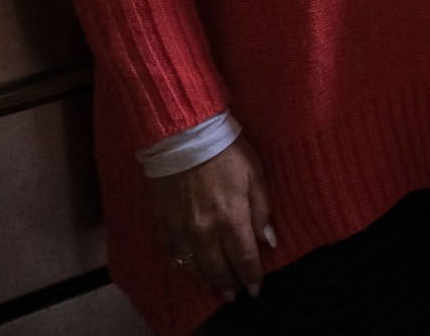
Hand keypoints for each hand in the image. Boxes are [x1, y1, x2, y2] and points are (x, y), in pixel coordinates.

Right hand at [144, 138, 273, 301]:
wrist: (184, 136)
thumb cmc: (226, 151)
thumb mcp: (255, 175)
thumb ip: (261, 211)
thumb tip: (268, 242)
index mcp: (231, 218)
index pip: (243, 259)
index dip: (250, 277)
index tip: (255, 288)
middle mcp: (204, 231)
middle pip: (217, 269)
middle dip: (228, 284)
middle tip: (235, 293)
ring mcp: (179, 230)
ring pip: (192, 267)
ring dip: (204, 280)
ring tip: (213, 287)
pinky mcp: (160, 223)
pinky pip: (170, 254)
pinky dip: (181, 265)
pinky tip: (188, 268)